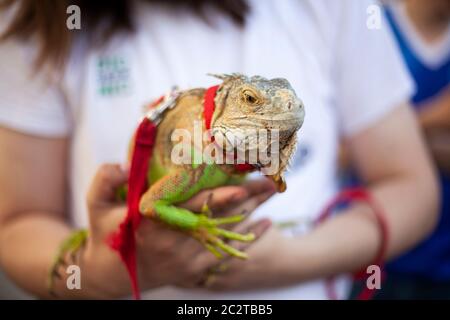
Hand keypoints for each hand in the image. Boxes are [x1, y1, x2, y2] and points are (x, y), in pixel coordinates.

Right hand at [82, 164, 275, 296]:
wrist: (110, 275)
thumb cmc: (104, 234)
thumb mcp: (94, 205)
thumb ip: (104, 180)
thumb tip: (124, 163)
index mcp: (152, 224)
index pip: (191, 207)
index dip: (218, 197)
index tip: (242, 186)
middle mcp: (174, 243)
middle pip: (218, 219)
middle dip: (247, 200)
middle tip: (271, 181)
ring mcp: (185, 260)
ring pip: (226, 236)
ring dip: (252, 214)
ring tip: (273, 192)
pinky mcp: (192, 269)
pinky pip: (225, 255)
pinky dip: (246, 241)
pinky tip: (265, 225)